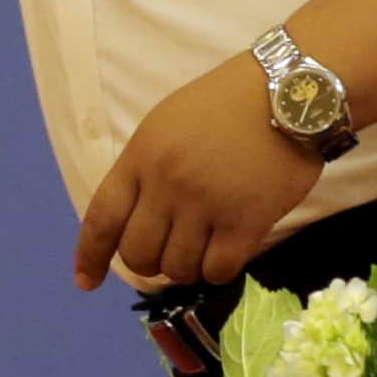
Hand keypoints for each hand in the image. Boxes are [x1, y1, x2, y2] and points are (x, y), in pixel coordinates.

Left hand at [73, 61, 328, 290]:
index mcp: (140, 158)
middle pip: (137, 253)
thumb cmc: (225, 103)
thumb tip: (137, 215)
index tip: (87, 282)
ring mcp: (205, 205)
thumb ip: (145, 168)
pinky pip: (218, 270)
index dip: (90, 256)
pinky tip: (226, 254)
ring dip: (186, 268)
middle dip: (147, 263)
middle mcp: (166, 185)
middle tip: (166, 254)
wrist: (289, 94)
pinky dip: (217, 271)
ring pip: (177, 268)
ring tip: (201, 250)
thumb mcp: (165, 125)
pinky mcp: (246, 222)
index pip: (102, 218)